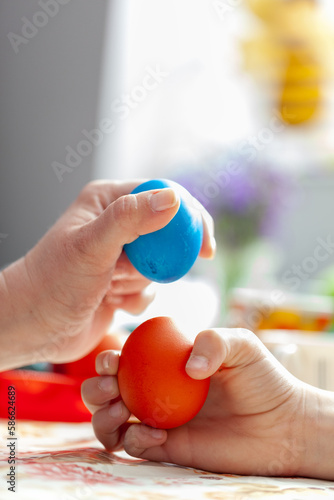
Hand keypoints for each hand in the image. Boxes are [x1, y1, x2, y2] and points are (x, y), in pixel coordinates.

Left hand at [1, 180, 214, 368]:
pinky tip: (111, 302)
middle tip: (137, 272)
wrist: (34, 328)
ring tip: (108, 286)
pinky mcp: (123, 282)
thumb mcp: (92, 246)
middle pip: (167, 233)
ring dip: (139, 283)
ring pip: (160, 265)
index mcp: (108, 201)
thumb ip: (130, 219)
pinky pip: (150, 289)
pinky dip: (136, 300)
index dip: (189, 216)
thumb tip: (173, 199)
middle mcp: (116, 224)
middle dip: (155, 260)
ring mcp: (120, 254)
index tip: (205, 245)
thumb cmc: (53, 282)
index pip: (163, 194)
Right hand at [81, 327, 333, 479]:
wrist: (282, 425)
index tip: (113, 361)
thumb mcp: (242, 346)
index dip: (108, 359)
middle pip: (107, 390)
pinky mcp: (167, 448)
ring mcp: (159, 420)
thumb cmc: (263, 379)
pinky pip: (135, 446)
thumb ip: (213, 342)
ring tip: (118, 411)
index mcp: (166, 363)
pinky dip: (133, 440)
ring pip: (111, 421)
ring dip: (101, 416)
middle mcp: (156, 391)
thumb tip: (186, 368)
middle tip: (111, 387)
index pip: (126, 358)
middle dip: (95, 388)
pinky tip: (156, 433)